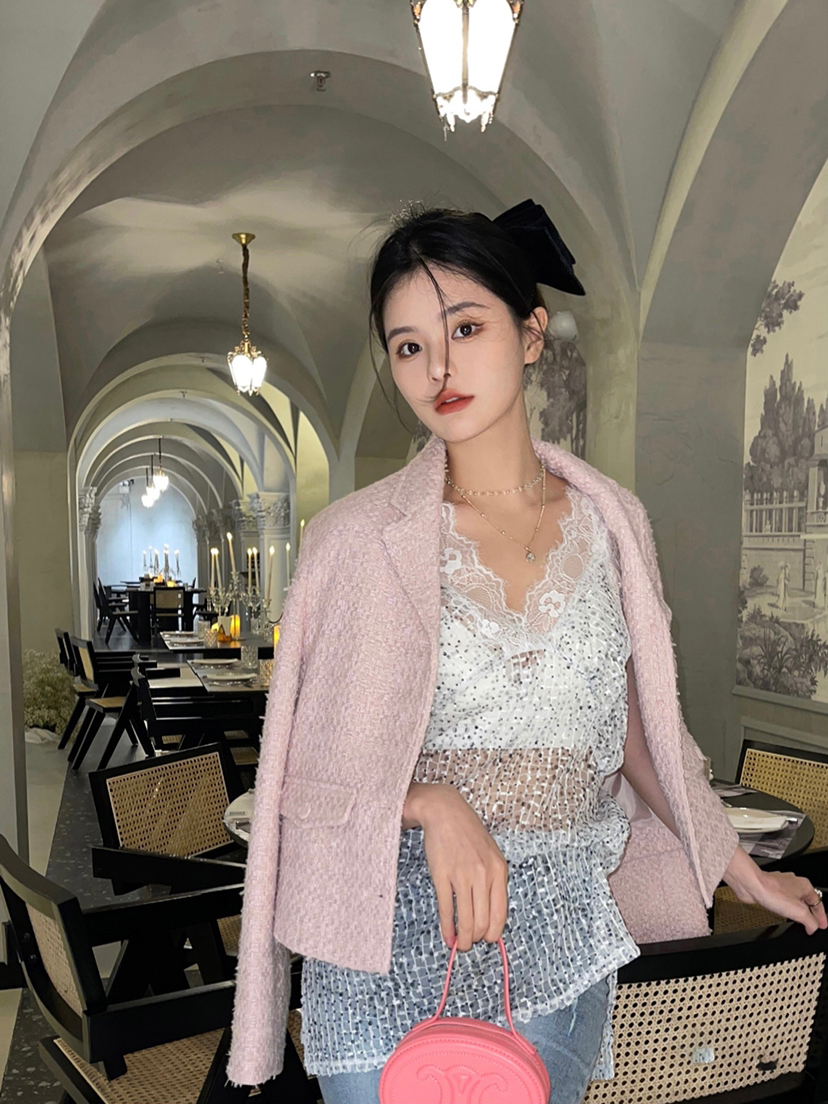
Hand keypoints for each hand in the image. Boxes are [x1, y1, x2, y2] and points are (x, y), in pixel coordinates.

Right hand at [403, 782, 508, 950]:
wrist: (446, 812)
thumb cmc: (468, 834)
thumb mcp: (491, 855)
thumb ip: (493, 882)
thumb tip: (491, 916)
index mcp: (499, 870)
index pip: (500, 914)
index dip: (493, 933)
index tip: (486, 939)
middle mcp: (483, 874)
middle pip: (483, 922)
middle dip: (476, 939)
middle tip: (470, 943)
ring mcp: (462, 875)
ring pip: (466, 920)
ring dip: (462, 939)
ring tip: (459, 944)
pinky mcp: (442, 875)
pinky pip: (447, 909)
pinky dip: (447, 928)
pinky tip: (447, 936)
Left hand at [724, 846, 826, 934]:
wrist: (751, 885)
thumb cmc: (772, 892)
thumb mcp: (799, 912)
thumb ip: (811, 922)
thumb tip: (813, 927)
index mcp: (805, 886)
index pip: (818, 903)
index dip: (822, 917)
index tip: (822, 926)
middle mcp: (794, 883)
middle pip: (807, 901)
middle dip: (810, 913)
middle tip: (812, 925)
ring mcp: (781, 885)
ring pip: (794, 900)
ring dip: (797, 911)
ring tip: (799, 921)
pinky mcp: (770, 889)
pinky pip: (782, 900)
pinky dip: (785, 908)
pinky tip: (782, 913)